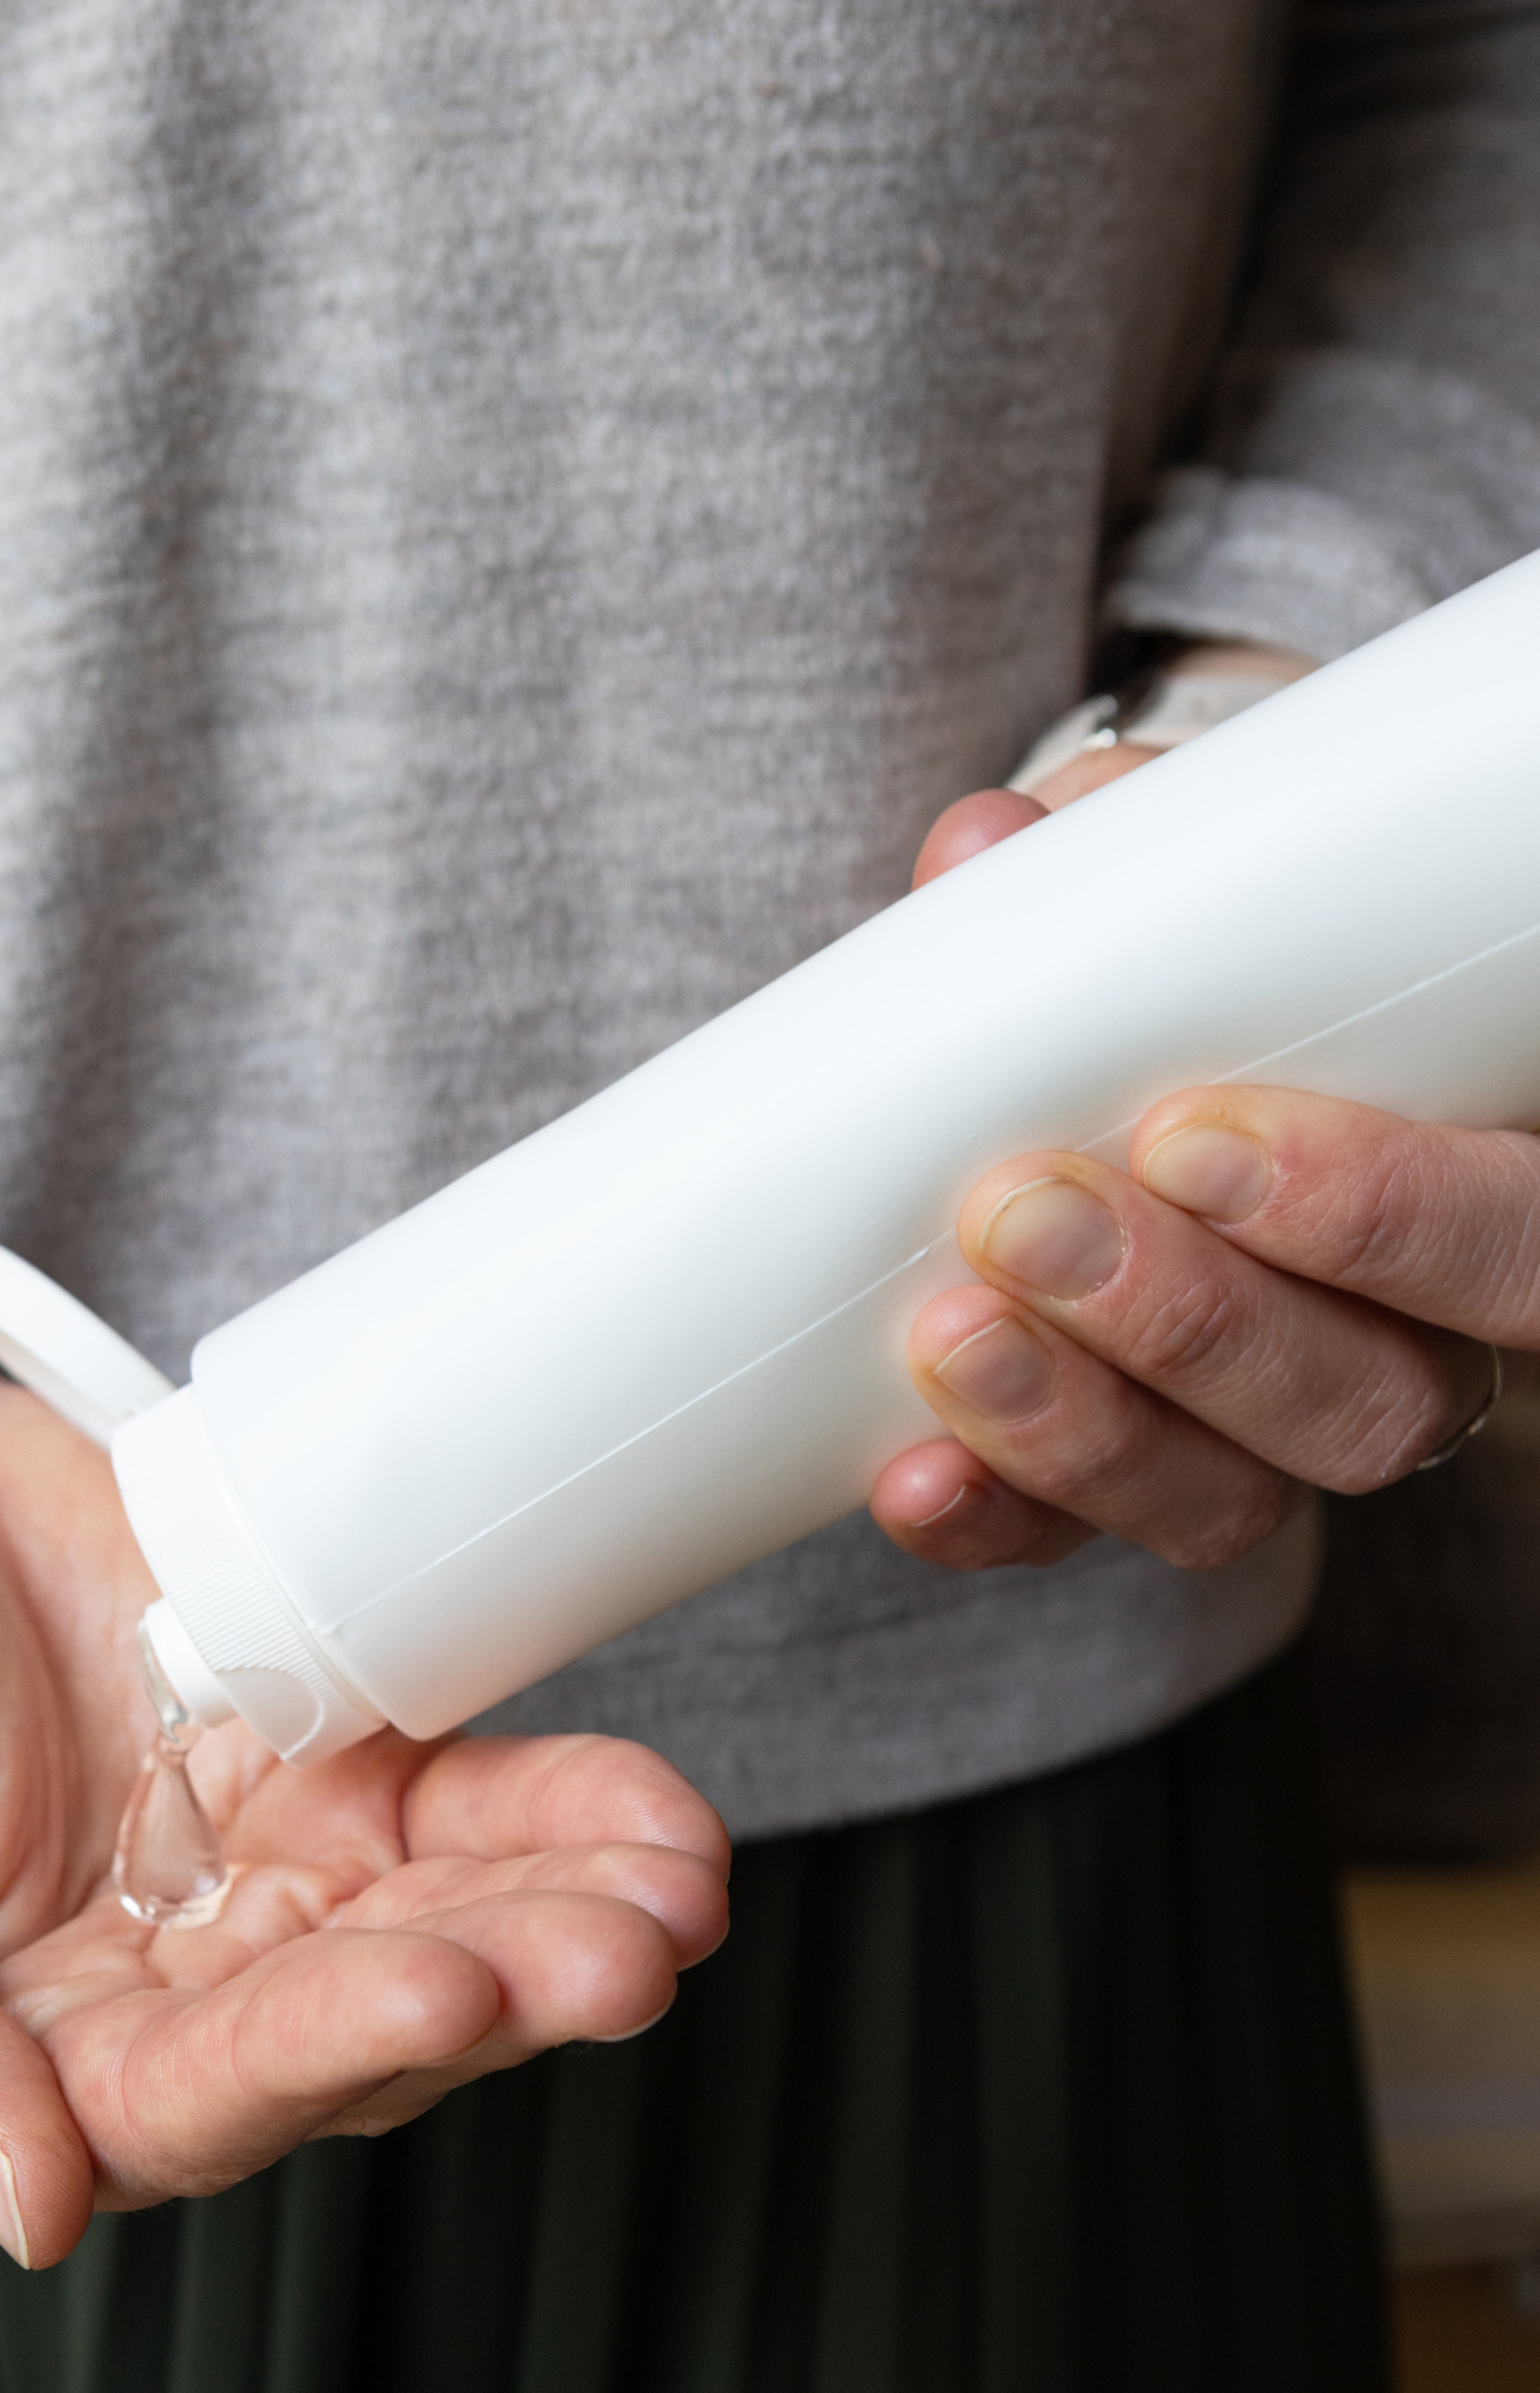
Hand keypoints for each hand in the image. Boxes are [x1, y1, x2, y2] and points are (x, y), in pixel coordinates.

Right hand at [0, 1275, 727, 2264]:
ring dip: (567, 1923)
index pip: (196, 2101)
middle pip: (360, 2033)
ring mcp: (272, 1886)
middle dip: (497, 1993)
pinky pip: (474, 1816)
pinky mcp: (342, 1773)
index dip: (321, 2049)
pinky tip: (659, 1821)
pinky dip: (571, 1815)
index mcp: (28, 2061)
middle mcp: (173, 1999)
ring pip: (445, 1936)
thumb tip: (34, 2210)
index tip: (438, 1986)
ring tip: (673, 1891)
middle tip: (619, 1952)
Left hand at [865, 648, 1525, 1569]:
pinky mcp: (1141, 1491)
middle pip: (1371, 1401)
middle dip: (1189, 1322)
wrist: (1138, 1059)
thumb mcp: (1210, 892)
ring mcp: (1278, 1440)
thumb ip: (1131, 856)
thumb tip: (990, 846)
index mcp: (1492, 1188)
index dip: (1379, 1215)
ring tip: (953, 1331)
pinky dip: (992, 1517)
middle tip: (1034, 1213)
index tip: (1195, 1132)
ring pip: (1233, 1499)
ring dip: (1080, 1424)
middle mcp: (1414, 1344)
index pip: (1514, 1244)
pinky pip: (1082, 1546)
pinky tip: (913, 1475)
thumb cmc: (1226, 973)